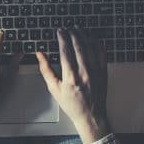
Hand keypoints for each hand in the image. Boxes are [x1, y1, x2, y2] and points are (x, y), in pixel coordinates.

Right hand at [36, 27, 110, 142]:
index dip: (62, 39)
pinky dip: (97, 44)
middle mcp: (84, 73)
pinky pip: (101, 54)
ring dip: (84, 36)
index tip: (59, 32)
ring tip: (79, 30)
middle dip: (73, 34)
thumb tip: (40, 54)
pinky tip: (93, 39)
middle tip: (69, 28)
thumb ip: (46, 70)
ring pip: (90, 48)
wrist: (90, 115)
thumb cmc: (72, 104)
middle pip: (79, 46)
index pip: (65, 52)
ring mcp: (95, 72)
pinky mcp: (103, 72)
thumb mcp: (54, 89)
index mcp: (70, 78)